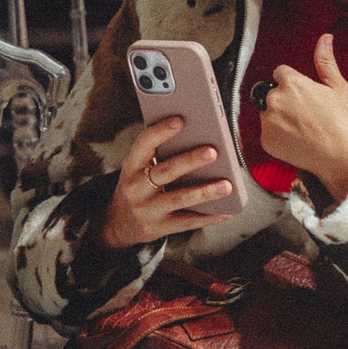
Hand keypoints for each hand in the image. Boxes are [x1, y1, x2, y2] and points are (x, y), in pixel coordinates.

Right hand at [99, 116, 237, 252]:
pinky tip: (225, 211)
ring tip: (227, 185)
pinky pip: (186, 222)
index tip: (180, 120)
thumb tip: (197, 138)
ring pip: (179, 198)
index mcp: (131, 165)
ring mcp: (146, 209)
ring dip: (205, 192)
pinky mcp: (158, 227)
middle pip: (165, 171)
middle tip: (213, 151)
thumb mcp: (138, 168)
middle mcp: (136, 187)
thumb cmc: (138, 187)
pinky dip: (207, 217)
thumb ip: (159, 154)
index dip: (161, 131)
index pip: (144, 144)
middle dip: (190, 161)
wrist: (120, 223)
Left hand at [255, 34, 347, 205]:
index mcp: (291, 83)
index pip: (281, 73)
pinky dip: (278, 136)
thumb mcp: (339, 87)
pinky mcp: (266, 141)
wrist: (345, 159)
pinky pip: (267, 132)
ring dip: (279, 117)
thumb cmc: (346, 124)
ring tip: (304, 128)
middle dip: (285, 100)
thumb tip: (325, 38)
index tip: (306, 96)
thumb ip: (325, 62)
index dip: (295, 84)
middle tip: (308, 114)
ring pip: (268, 112)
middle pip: (272, 93)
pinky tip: (297, 140)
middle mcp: (274, 100)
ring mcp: (268, 122)